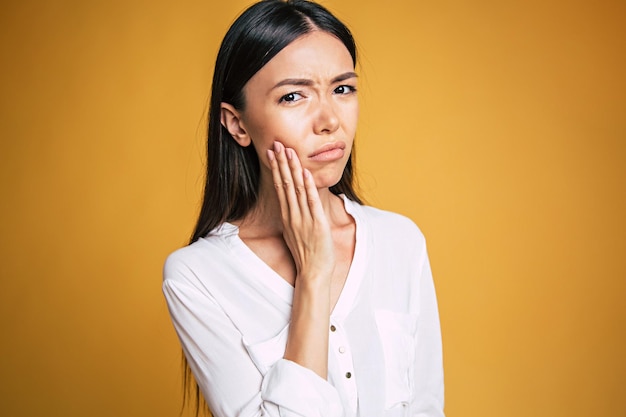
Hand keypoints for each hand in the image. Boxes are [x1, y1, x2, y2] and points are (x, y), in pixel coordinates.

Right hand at [266, 141, 334, 282]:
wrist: (313, 272)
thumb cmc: (306, 254)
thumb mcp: (295, 232)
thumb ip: (294, 216)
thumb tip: (293, 203)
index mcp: (287, 216)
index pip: (280, 187)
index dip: (276, 169)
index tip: (272, 153)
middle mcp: (293, 215)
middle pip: (285, 184)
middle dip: (281, 162)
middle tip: (277, 144)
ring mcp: (304, 219)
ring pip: (297, 189)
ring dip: (293, 168)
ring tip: (289, 151)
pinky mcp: (317, 224)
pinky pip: (312, 202)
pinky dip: (309, 186)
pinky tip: (305, 173)